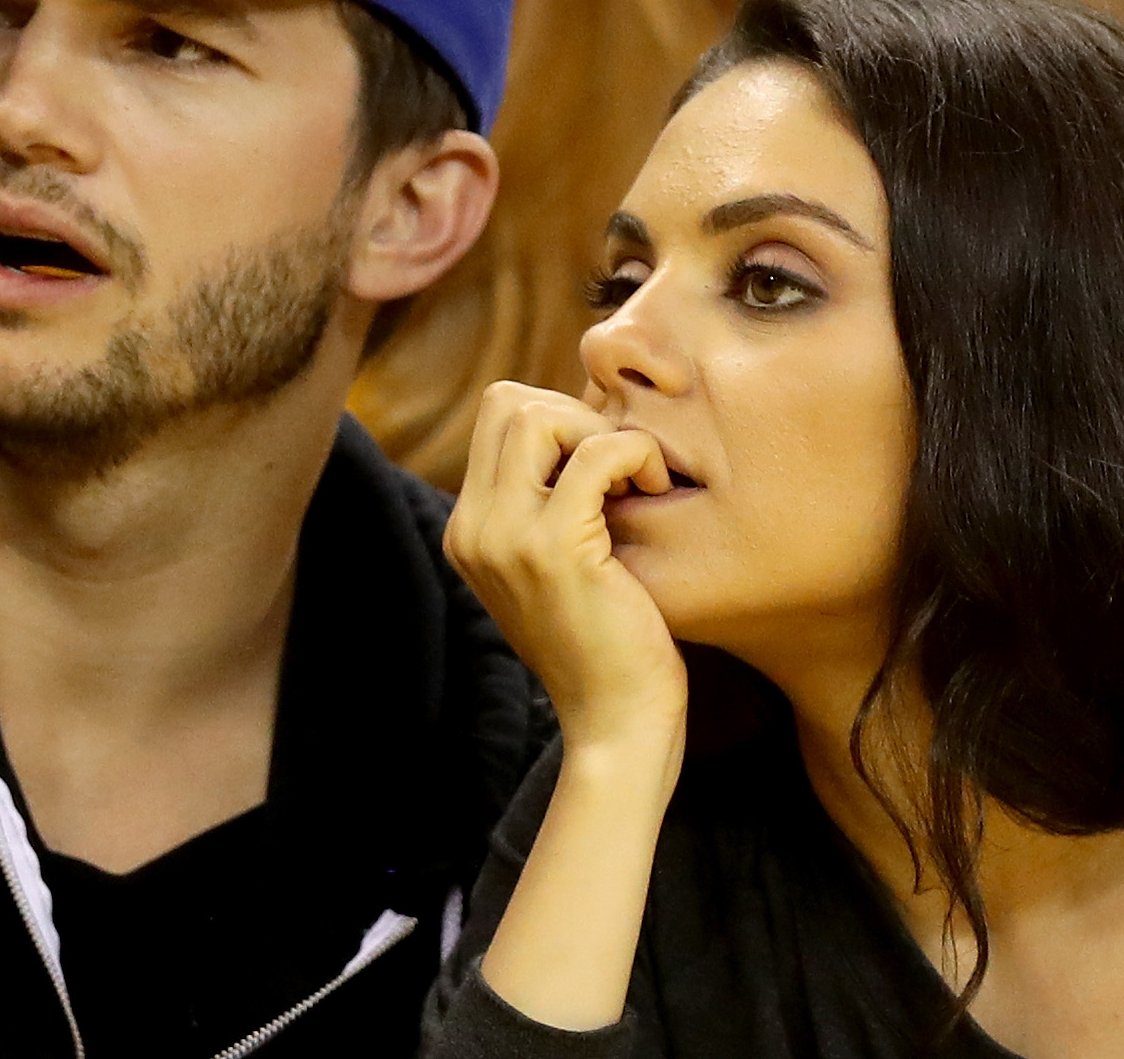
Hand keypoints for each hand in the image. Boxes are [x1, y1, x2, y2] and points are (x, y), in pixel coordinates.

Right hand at [445, 382, 688, 753]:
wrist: (616, 722)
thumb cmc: (608, 642)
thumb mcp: (558, 565)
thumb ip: (548, 504)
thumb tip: (582, 428)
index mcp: (469, 529)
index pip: (496, 415)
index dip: (558, 418)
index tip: (603, 464)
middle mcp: (473, 529)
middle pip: (506, 401)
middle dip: (575, 414)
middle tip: (621, 466)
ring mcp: (505, 539)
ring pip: (537, 415)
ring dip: (602, 432)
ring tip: (636, 479)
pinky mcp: (553, 550)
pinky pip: (596, 454)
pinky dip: (636, 454)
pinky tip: (654, 491)